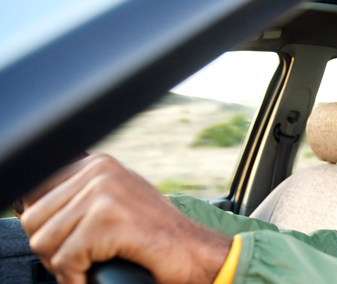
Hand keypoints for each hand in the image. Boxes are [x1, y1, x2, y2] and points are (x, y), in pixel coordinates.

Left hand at [19, 154, 231, 283]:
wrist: (197, 254)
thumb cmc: (158, 238)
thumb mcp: (115, 206)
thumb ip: (80, 200)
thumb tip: (29, 208)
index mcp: (98, 163)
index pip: (35, 192)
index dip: (45, 228)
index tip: (66, 246)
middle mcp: (99, 171)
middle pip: (34, 219)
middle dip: (51, 250)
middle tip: (79, 263)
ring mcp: (104, 192)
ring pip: (44, 241)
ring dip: (62, 266)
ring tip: (88, 269)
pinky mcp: (108, 219)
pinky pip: (66, 259)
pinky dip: (75, 278)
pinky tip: (93, 278)